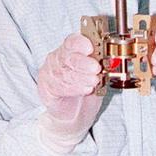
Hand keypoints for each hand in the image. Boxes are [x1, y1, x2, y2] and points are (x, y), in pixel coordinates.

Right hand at [37, 33, 103, 151]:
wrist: (74, 114)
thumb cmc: (85, 89)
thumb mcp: (96, 74)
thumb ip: (99, 65)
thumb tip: (110, 58)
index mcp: (69, 50)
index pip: (72, 41)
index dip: (80, 43)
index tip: (90, 48)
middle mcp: (57, 59)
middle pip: (67, 56)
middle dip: (83, 62)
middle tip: (96, 68)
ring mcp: (50, 73)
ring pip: (64, 72)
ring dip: (81, 77)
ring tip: (94, 81)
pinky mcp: (46, 88)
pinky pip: (58, 86)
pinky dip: (74, 88)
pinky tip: (85, 89)